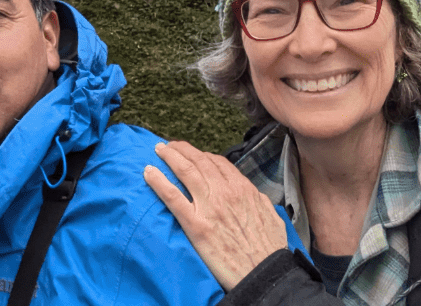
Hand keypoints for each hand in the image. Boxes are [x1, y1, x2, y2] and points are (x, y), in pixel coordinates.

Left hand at [144, 141, 285, 290]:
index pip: (218, 163)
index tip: (193, 154)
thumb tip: (252, 195)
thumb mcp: (271, 217)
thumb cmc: (270, 251)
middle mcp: (224, 192)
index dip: (202, 155)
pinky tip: (148, 172)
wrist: (265, 274)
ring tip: (158, 150)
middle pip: (198, 161)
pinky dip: (159, 182)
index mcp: (243, 189)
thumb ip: (259, 201)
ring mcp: (209, 207)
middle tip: (169, 146)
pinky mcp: (196, 225)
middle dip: (182, 150)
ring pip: (185, 171)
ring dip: (169, 156)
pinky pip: (173, 197)